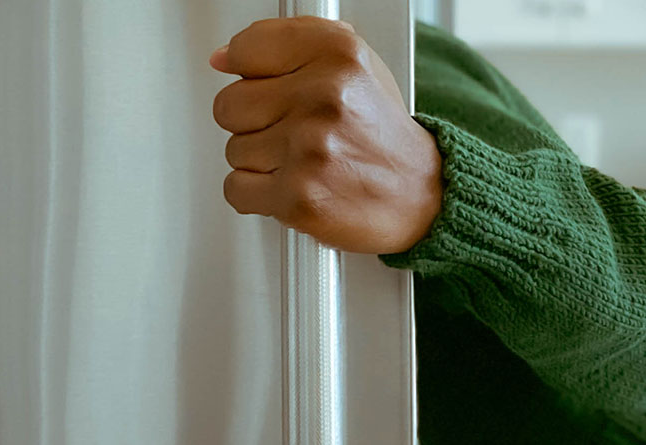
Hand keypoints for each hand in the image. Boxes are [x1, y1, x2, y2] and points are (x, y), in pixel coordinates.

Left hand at [210, 17, 441, 254]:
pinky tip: (295, 185)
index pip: (246, 49)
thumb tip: (222, 58)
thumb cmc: (382, 135)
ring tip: (306, 162)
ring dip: (263, 161)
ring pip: (234, 149)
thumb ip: (289, 46)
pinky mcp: (298, 197)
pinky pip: (237, 189)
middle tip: (296, 133)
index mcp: (338, 54)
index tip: (269, 88)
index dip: (252, 74)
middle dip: (256, 123)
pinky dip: (259, 195)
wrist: (423, 196)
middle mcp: (325, 97)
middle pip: (230, 104)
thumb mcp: (352, 66)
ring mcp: (310, 149)